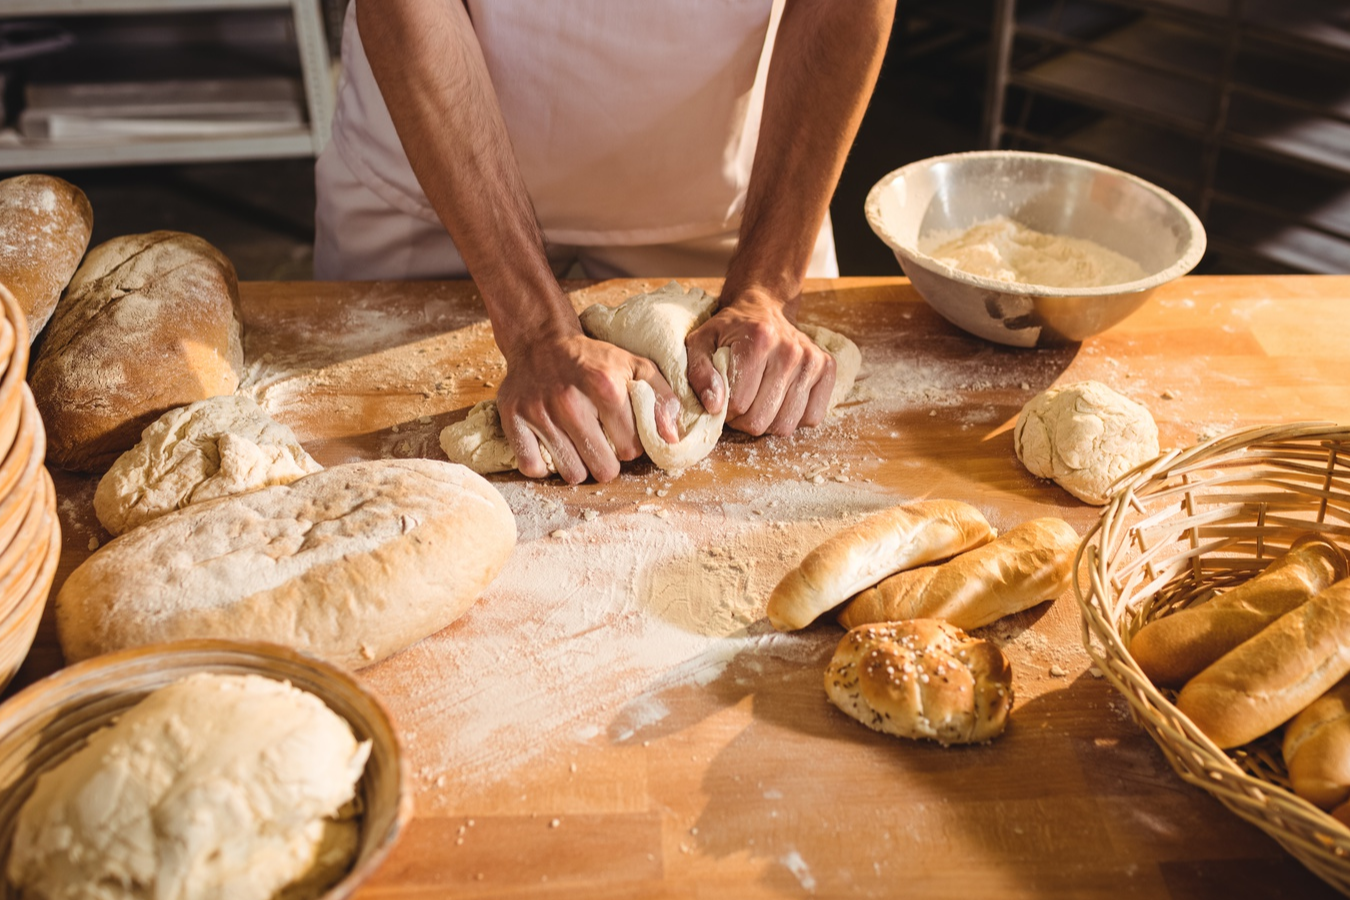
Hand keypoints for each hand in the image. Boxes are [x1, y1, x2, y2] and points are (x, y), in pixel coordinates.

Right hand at [496, 331, 679, 483]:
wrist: (541, 341)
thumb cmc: (593, 359)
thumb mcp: (635, 367)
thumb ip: (662, 399)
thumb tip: (671, 438)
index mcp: (605, 387)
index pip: (630, 449)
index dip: (629, 446)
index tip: (622, 434)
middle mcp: (570, 401)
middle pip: (603, 469)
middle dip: (606, 461)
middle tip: (601, 444)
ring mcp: (538, 411)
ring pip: (571, 473)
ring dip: (578, 465)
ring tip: (578, 444)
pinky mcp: (513, 418)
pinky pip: (532, 466)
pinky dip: (543, 465)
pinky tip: (553, 448)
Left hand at [685, 288, 835, 436]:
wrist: (764, 308)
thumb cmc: (729, 330)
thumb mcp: (701, 343)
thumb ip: (699, 372)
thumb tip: (714, 406)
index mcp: (758, 340)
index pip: (739, 405)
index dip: (726, 410)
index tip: (724, 397)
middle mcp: (790, 350)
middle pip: (762, 420)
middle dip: (744, 420)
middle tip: (740, 402)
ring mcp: (812, 360)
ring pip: (786, 425)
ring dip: (768, 422)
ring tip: (759, 402)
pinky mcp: (827, 368)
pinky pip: (811, 418)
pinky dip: (793, 418)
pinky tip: (781, 400)